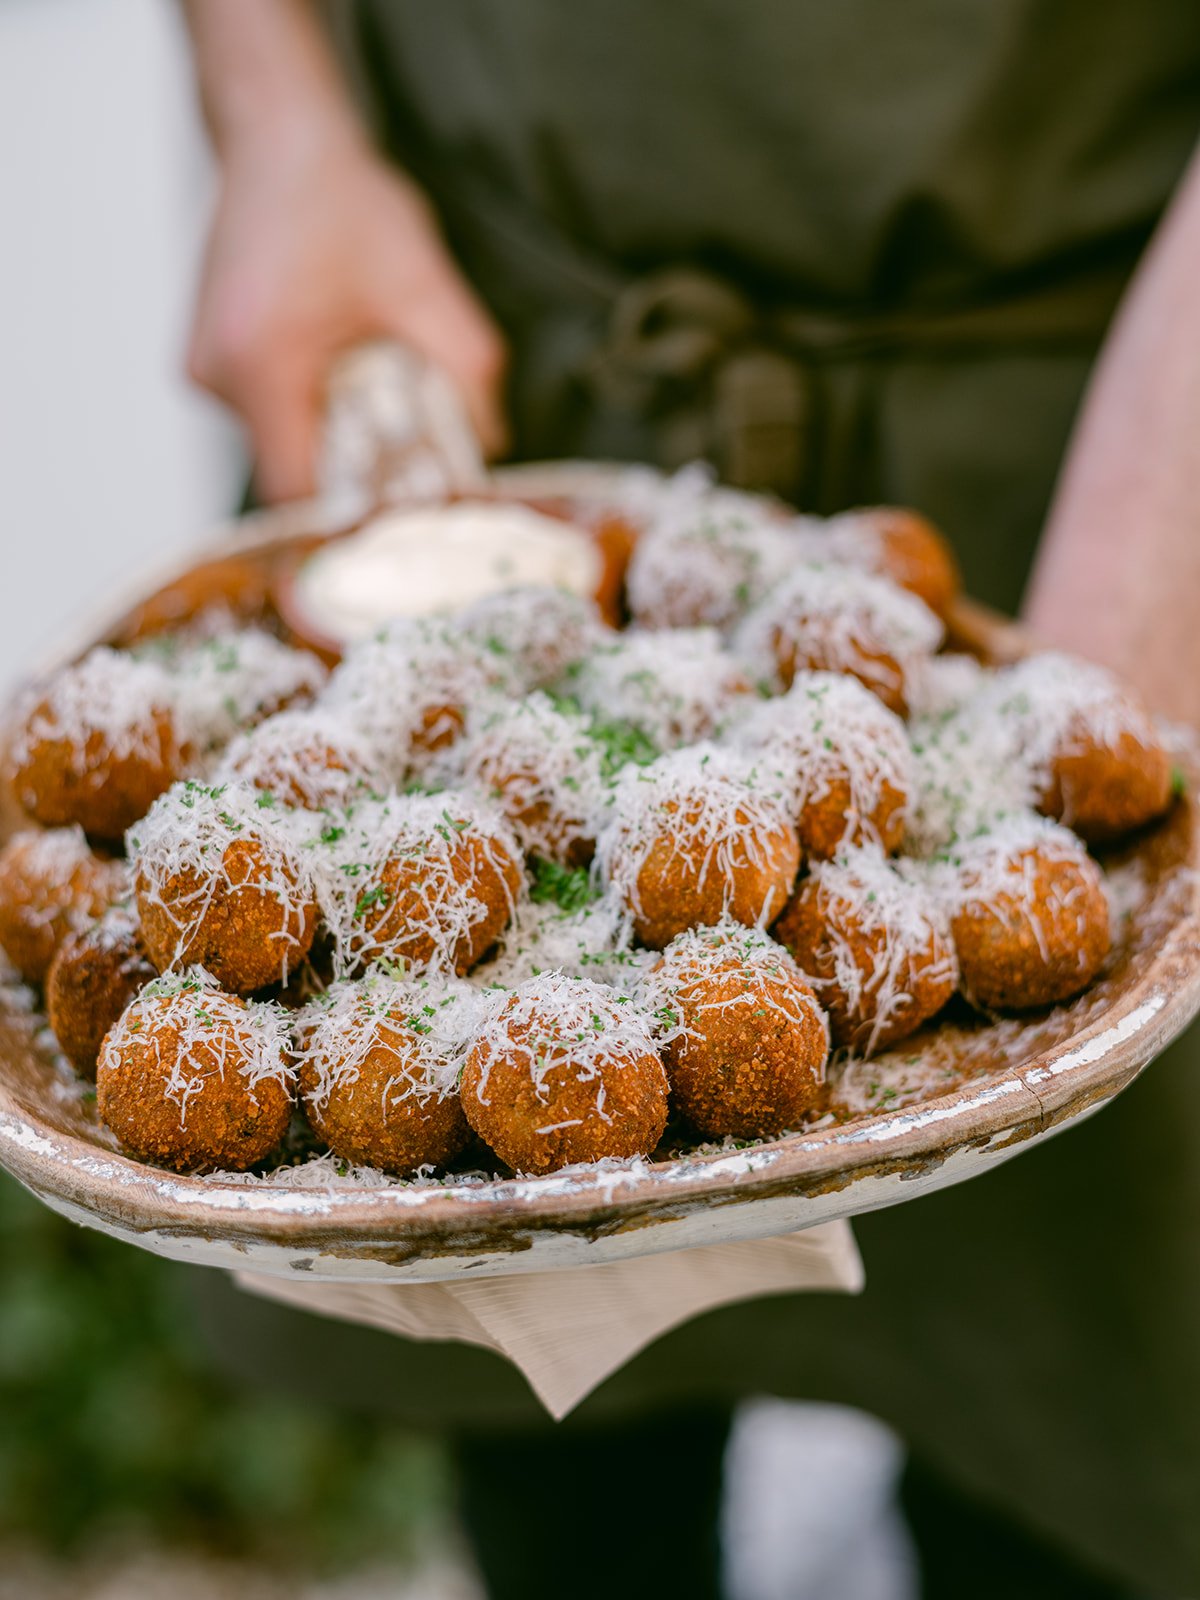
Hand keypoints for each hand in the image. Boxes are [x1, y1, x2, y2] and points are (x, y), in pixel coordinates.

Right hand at [188, 127, 507, 501]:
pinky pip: (268, 411)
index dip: (356, 511)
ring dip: (334, 428)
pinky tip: (339, 359)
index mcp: (260, 363)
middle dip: (356, 465)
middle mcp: (216, 375)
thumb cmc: (343, 200)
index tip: (405, 506)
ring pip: (282, 441)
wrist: (278, 135)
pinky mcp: (208, 359)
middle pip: (293, 470)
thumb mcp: (425, 287)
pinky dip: (310, 402)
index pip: (300, 492)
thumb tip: (493, 446)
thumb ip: (466, 373)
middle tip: (409, 438)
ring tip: (372, 377)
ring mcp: (203, 369)